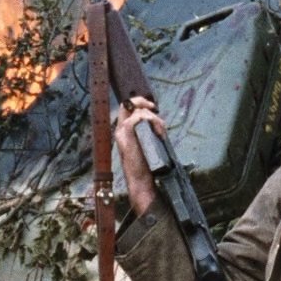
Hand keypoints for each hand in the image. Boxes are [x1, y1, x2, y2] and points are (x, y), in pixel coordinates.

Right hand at [111, 96, 165, 216]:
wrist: (141, 179)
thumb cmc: (146, 164)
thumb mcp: (148, 143)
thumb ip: (149, 130)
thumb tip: (157, 120)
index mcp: (124, 131)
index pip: (128, 109)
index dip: (140, 103)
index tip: (153, 106)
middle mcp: (120, 129)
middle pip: (127, 104)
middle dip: (142, 101)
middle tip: (155, 108)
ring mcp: (121, 132)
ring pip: (136, 111)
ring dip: (152, 117)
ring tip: (160, 131)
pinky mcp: (124, 135)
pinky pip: (136, 118)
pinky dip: (150, 121)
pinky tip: (157, 131)